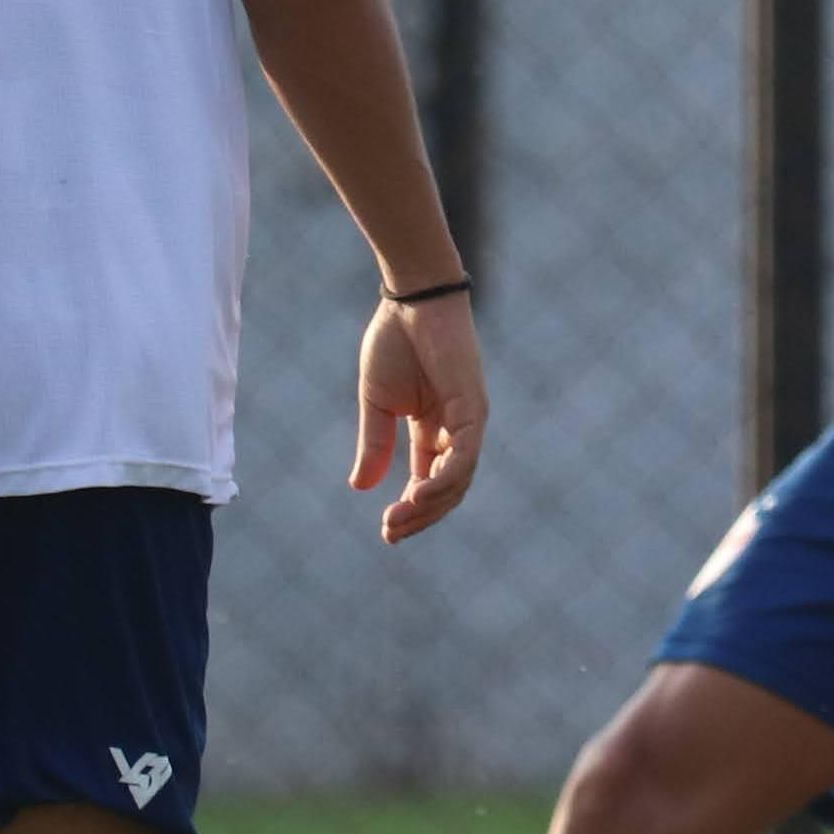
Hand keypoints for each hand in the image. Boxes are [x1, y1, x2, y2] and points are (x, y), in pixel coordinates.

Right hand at [349, 292, 487, 541]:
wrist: (410, 300)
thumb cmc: (394, 342)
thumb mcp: (376, 403)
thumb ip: (375, 444)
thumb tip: (361, 487)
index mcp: (432, 429)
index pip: (427, 482)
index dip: (410, 510)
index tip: (386, 529)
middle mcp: (456, 430)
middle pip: (445, 490)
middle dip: (418, 517)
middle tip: (390, 533)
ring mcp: (468, 421)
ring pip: (457, 481)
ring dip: (429, 506)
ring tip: (397, 519)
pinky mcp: (473, 409)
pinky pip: (463, 456)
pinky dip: (444, 480)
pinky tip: (417, 495)